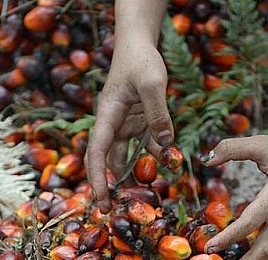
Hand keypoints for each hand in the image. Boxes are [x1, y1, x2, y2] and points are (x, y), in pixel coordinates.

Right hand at [86, 38, 173, 212]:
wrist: (139, 42)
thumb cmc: (141, 59)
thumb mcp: (153, 84)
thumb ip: (159, 115)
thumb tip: (166, 145)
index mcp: (107, 115)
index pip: (96, 152)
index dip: (96, 178)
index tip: (100, 199)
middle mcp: (112, 123)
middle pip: (105, 159)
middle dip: (107, 184)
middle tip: (110, 209)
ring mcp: (125, 122)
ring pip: (128, 154)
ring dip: (139, 170)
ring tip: (151, 190)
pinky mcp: (139, 120)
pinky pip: (146, 142)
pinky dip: (157, 153)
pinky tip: (171, 161)